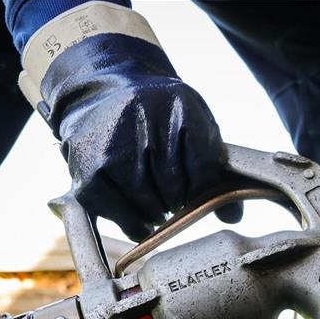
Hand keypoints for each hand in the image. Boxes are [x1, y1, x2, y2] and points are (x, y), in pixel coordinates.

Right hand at [40, 34, 239, 239]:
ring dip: (158, 214)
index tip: (199, 193)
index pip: (203, 164)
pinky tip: (141, 220)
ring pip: (147, 203)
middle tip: (176, 199)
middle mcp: (140, 118)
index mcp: (179, 104)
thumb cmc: (162, 120)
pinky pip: (117, 213)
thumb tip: (233, 217)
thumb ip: (216, 168)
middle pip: (174, 186)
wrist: (108, 94)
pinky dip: (133, 224)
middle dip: (180, 201)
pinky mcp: (86, 170)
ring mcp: (109, 145)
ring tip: (159, 206)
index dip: (205, 189)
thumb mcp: (196, 128)